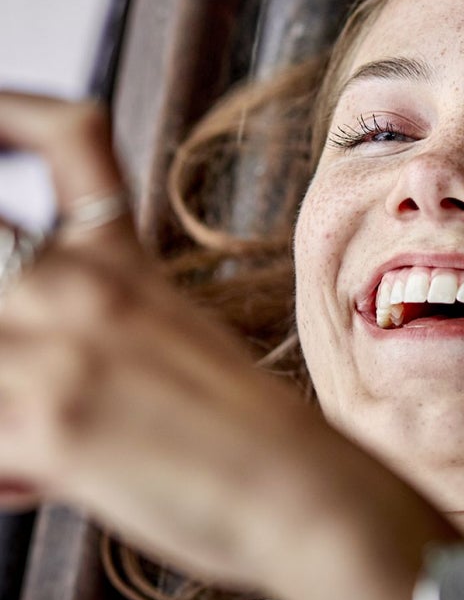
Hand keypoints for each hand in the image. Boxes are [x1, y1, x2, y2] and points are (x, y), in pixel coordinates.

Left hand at [0, 93, 460, 599]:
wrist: (298, 489)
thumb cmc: (240, 424)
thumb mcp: (168, 332)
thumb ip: (88, 319)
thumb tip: (15, 353)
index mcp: (119, 256)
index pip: (65, 135)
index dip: (10, 110)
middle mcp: (82, 285)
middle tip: (4, 343)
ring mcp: (58, 349)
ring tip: (16, 433)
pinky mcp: (49, 426)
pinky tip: (32, 481)